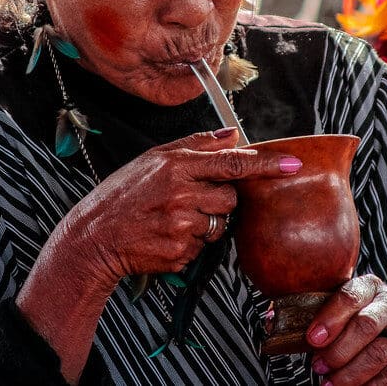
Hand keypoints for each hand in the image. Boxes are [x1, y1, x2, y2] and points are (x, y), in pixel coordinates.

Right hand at [61, 127, 301, 286]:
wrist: (93, 237)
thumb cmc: (122, 195)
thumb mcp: (153, 159)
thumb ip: (196, 145)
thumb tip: (232, 135)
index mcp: (176, 165)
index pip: (234, 162)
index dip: (267, 164)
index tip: (293, 164)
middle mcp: (181, 194)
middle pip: (231, 198)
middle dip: (218, 201)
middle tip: (188, 200)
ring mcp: (181, 226)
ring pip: (220, 225)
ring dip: (205, 224)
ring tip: (172, 218)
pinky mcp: (180, 253)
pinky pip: (202, 248)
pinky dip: (189, 244)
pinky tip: (166, 236)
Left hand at [307, 275, 386, 384]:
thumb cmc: (369, 331)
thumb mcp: (349, 317)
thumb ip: (328, 320)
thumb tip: (290, 331)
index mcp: (371, 287)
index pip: (350, 296)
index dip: (329, 319)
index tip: (313, 339)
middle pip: (365, 325)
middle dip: (338, 350)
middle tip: (319, 367)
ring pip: (377, 353)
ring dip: (350, 373)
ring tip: (331, 384)